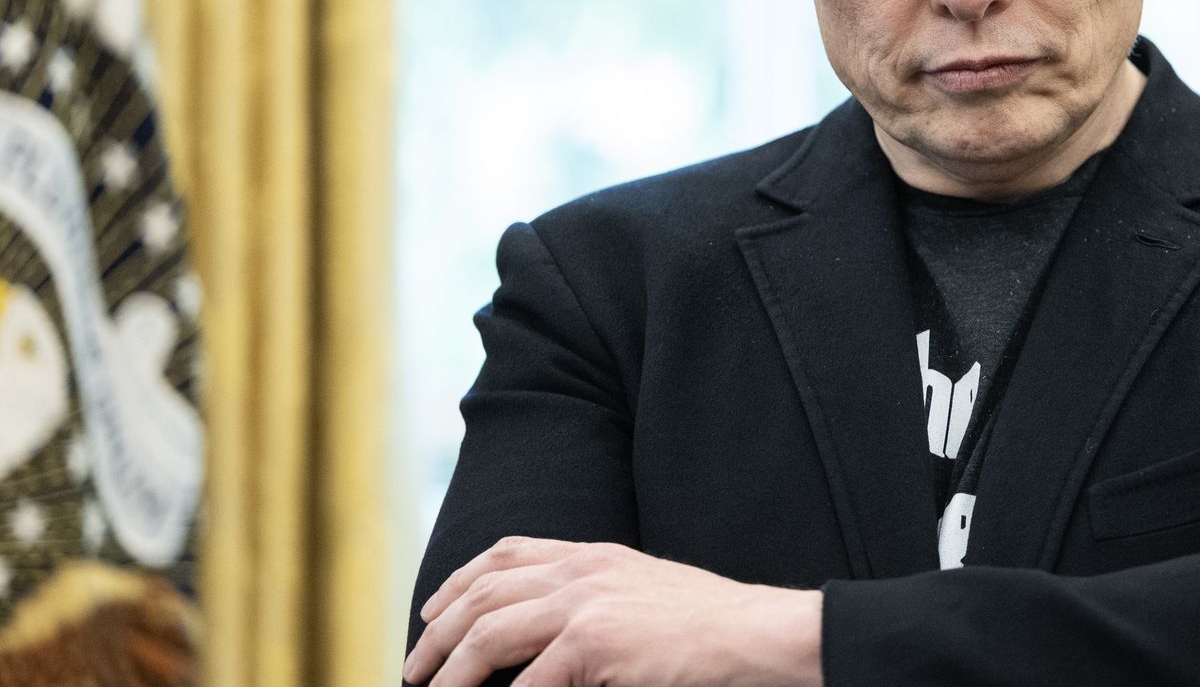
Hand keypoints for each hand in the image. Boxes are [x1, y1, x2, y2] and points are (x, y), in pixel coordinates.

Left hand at [401, 536, 823, 686]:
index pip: (507, 554)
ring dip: (450, 674)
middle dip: (437, 636)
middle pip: (482, 595)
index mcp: (595, 555)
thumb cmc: (711, 626)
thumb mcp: (646, 592)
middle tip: (414, 671)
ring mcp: (586, 604)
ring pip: (487, 637)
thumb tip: (552, 633)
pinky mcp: (595, 643)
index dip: (459, 582)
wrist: (756, 633)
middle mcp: (583, 571)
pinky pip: (529, 683)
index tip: (432, 613)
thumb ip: (598, 599)